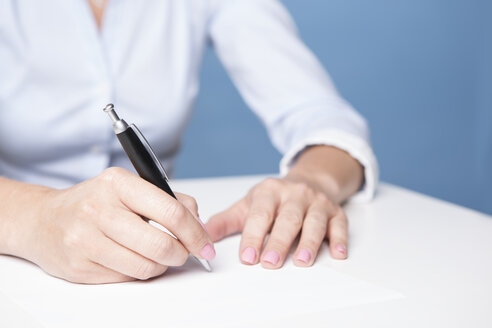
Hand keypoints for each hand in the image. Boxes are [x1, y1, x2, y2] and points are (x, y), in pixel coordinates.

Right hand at [14, 167, 214, 283]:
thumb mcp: (129, 188)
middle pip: (161, 244)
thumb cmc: (94, 203)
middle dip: (182, 254)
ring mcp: (85, 240)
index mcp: (117, 183)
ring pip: (145, 267)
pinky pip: (125, 278)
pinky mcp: (78, 267)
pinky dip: (139, 273)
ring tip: (159, 256)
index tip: (205, 244)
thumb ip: (168, 199)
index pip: (170, 210)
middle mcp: (98, 209)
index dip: (195, 232)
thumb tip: (198, 222)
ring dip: (161, 266)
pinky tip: (133, 260)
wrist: (43, 220)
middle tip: (185, 254)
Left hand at [206, 176, 347, 268]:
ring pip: (314, 221)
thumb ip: (225, 221)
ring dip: (309, 242)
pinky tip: (337, 253)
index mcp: (269, 191)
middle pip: (288, 219)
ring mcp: (317, 202)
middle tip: (270, 263)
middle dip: (279, 241)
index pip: (260, 214)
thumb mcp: (248, 205)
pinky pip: (340, 224)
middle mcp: (294, 194)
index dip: (254, 235)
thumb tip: (201, 235)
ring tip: (302, 261)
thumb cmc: (274, 198)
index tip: (247, 256)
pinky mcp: (335, 211)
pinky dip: (340, 239)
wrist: (307, 180)